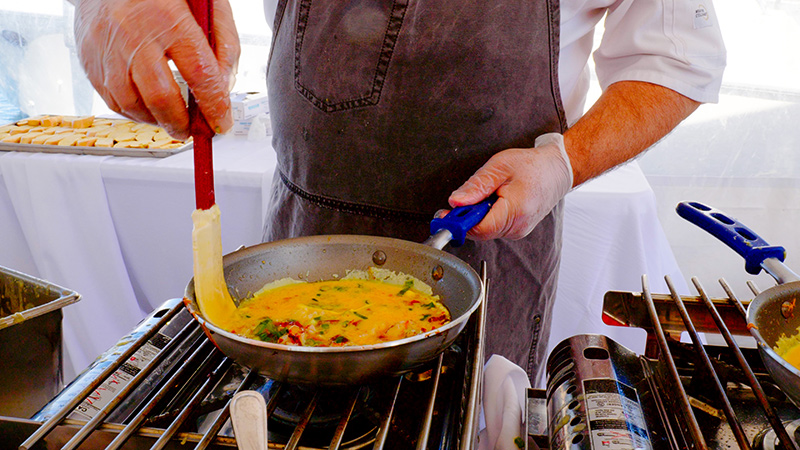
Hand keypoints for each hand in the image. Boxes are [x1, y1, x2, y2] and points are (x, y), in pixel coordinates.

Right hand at [73, 0, 239, 138]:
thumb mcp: (206, 4)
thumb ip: (224, 43)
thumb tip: (224, 86)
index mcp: (167, 16)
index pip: (198, 72)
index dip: (213, 105)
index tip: (222, 123)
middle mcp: (133, 33)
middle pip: (160, 96)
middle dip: (182, 124)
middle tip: (195, 131)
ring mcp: (107, 49)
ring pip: (133, 104)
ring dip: (158, 121)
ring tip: (173, 120)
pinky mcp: (90, 60)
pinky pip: (113, 101)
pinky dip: (136, 113)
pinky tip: (150, 109)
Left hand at [446, 133, 572, 240]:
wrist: (556, 171)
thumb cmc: (531, 166)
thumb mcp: (500, 166)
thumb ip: (476, 186)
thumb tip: (455, 202)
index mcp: (516, 210)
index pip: (479, 228)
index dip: (458, 223)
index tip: (444, 215)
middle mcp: (518, 227)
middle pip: (479, 231)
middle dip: (466, 216)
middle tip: (464, 198)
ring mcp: (518, 231)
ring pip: (485, 230)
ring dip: (477, 215)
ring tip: (488, 195)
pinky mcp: (516, 231)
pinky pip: (493, 228)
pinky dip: (486, 216)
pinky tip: (494, 201)